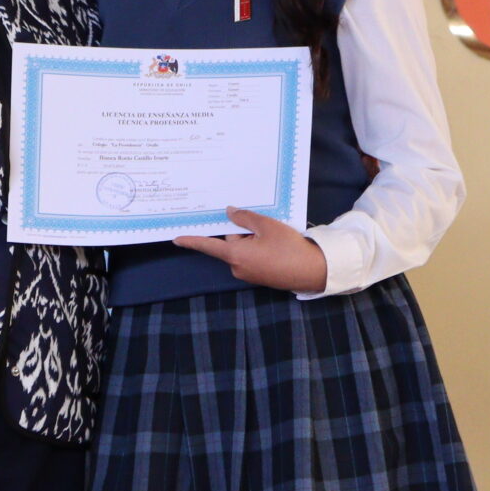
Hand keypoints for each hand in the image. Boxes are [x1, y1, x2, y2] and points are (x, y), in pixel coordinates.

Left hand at [173, 208, 329, 293]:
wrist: (313, 271)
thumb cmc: (289, 248)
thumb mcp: (267, 226)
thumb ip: (245, 217)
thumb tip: (229, 212)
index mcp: (236, 255)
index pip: (208, 246)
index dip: (191, 241)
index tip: (176, 239)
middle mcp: (238, 268)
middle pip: (231, 243)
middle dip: (243, 232)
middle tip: (263, 227)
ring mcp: (249, 275)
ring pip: (243, 249)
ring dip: (253, 240)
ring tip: (274, 237)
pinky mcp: (259, 277)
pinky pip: (252, 258)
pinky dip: (260, 249)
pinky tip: (276, 246)